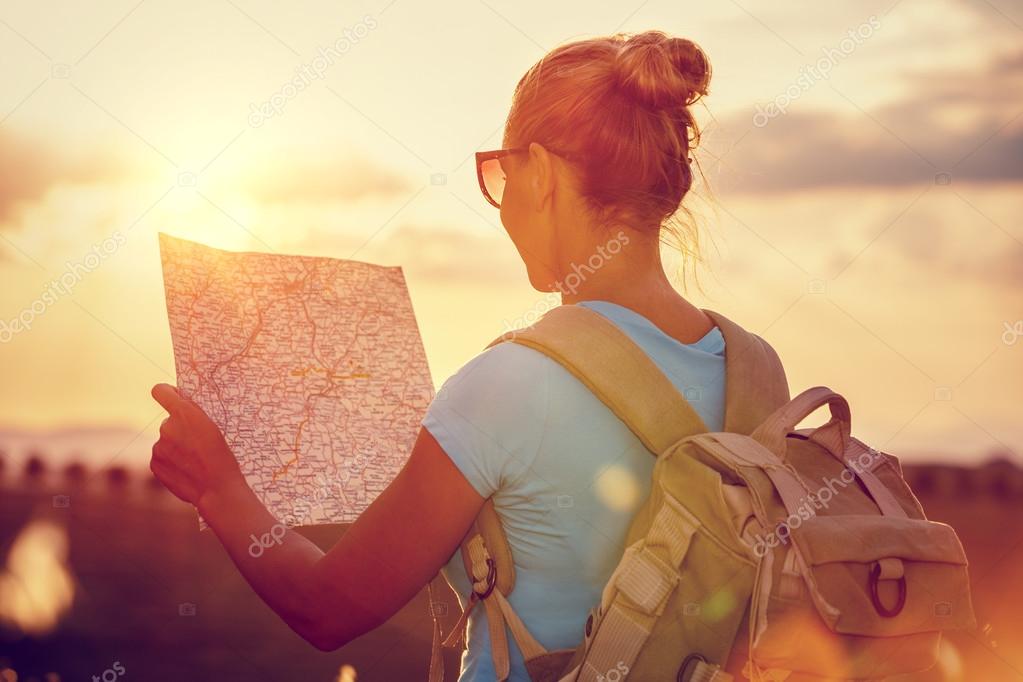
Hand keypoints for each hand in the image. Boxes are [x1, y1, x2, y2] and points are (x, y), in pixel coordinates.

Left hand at [150, 383, 244, 505]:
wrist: (217, 488)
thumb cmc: (222, 456)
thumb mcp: (215, 427)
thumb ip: (193, 414)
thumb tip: (180, 405)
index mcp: (185, 412)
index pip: (161, 391)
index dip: (167, 393)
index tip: (174, 398)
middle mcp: (167, 426)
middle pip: (170, 422)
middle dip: (180, 430)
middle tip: (198, 445)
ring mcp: (159, 446)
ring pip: (167, 441)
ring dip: (177, 448)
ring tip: (195, 461)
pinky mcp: (155, 463)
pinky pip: (162, 457)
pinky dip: (172, 462)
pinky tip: (187, 471)